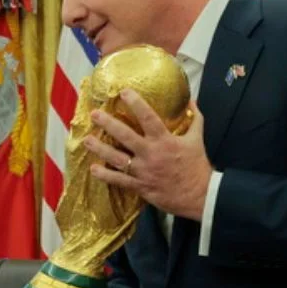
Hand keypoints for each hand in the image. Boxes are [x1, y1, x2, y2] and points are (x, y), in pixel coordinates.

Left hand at [83, 92, 213, 220]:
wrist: (200, 195)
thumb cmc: (197, 166)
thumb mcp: (197, 139)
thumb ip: (194, 118)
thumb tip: (191, 101)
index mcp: (165, 140)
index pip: (148, 117)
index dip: (136, 103)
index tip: (123, 92)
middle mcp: (150, 153)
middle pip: (125, 136)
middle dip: (108, 124)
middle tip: (95, 114)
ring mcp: (143, 171)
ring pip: (117, 158)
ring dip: (100, 149)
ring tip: (86, 140)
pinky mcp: (140, 186)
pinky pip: (119, 180)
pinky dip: (106, 175)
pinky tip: (93, 169)